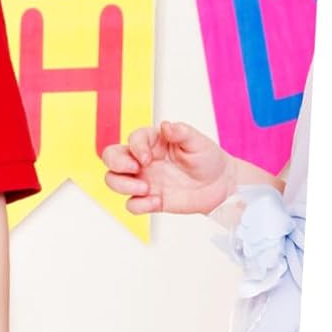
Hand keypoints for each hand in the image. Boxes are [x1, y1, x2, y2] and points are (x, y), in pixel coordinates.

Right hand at [102, 121, 232, 215]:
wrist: (220, 185)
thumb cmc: (207, 158)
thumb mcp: (198, 142)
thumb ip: (181, 132)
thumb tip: (166, 125)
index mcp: (151, 142)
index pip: (132, 139)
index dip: (135, 148)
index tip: (148, 158)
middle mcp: (141, 160)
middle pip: (110, 157)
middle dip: (116, 163)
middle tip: (135, 170)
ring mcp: (143, 180)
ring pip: (113, 180)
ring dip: (122, 186)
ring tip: (146, 189)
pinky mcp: (149, 199)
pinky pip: (131, 204)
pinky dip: (140, 205)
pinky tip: (158, 202)